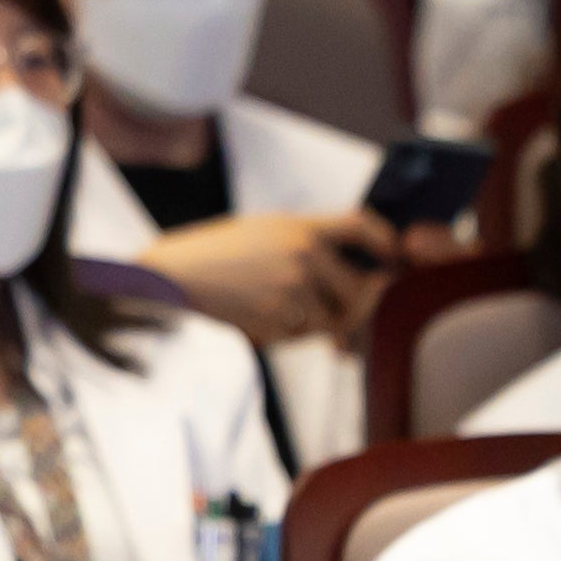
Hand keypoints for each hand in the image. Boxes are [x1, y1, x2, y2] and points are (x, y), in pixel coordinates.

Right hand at [139, 210, 398, 344]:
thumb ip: (306, 248)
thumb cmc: (214, 258)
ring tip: (267, 306)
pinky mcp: (280, 317)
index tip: (391, 259)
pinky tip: (252, 317)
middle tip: (321, 313)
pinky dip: (284, 334)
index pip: (359, 224)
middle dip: (347, 308)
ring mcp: (294, 286)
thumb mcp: (261, 234)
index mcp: (299, 226)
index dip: (384, 241)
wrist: (169, 278)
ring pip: (330, 320)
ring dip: (309, 323)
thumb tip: (359, 279)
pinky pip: (300, 336)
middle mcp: (304, 252)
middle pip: (357, 290)